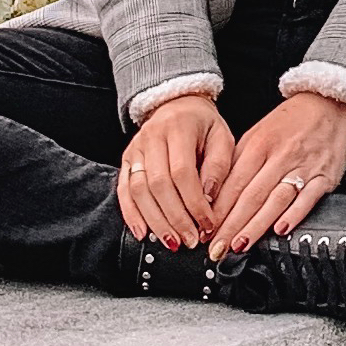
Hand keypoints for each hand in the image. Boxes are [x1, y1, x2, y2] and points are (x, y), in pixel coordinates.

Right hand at [117, 92, 233, 245]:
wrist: (178, 104)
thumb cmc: (204, 125)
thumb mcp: (222, 138)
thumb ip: (219, 167)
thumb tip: (209, 199)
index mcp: (178, 128)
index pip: (182, 172)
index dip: (194, 202)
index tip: (207, 224)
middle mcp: (152, 137)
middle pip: (158, 184)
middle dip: (175, 217)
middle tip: (191, 240)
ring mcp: (135, 149)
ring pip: (139, 190)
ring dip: (155, 221)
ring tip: (172, 241)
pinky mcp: (126, 160)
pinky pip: (123, 190)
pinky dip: (131, 214)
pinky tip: (142, 232)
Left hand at [208, 90, 345, 260]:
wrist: (330, 104)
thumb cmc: (292, 121)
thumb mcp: (258, 132)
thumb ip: (238, 161)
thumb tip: (216, 192)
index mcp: (259, 145)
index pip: (233, 183)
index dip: (218, 210)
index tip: (206, 230)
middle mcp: (280, 156)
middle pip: (251, 196)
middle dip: (231, 226)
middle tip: (217, 248)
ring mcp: (303, 167)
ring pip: (276, 200)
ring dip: (256, 226)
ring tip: (240, 245)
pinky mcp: (325, 176)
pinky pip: (308, 198)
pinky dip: (294, 215)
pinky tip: (281, 230)